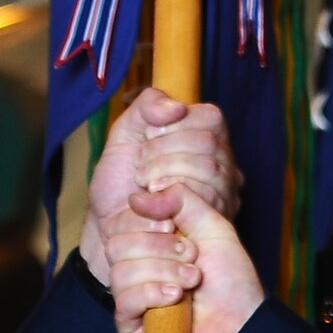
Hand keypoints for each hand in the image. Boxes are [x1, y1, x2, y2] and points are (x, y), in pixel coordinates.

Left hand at [79, 88, 241, 287]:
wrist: (108, 226)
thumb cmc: (120, 182)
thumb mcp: (125, 133)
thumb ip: (147, 106)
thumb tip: (176, 107)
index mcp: (206, 140)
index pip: (210, 118)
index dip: (175, 125)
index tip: (148, 138)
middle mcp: (223, 166)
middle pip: (209, 144)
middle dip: (164, 152)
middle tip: (140, 167)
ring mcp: (224, 195)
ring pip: (209, 171)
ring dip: (165, 173)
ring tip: (144, 185)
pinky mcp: (215, 223)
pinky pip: (203, 201)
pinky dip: (169, 198)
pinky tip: (151, 203)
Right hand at [106, 188, 263, 332]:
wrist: (243, 327)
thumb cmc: (232, 282)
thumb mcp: (212, 226)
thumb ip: (180, 200)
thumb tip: (136, 196)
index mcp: (151, 245)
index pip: (121, 222)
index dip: (145, 220)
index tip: (174, 226)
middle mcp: (138, 270)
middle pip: (116, 244)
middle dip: (158, 247)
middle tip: (191, 256)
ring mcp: (132, 299)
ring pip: (119, 271)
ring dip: (162, 271)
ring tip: (192, 280)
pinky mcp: (131, 328)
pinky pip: (123, 301)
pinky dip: (152, 293)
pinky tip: (177, 298)